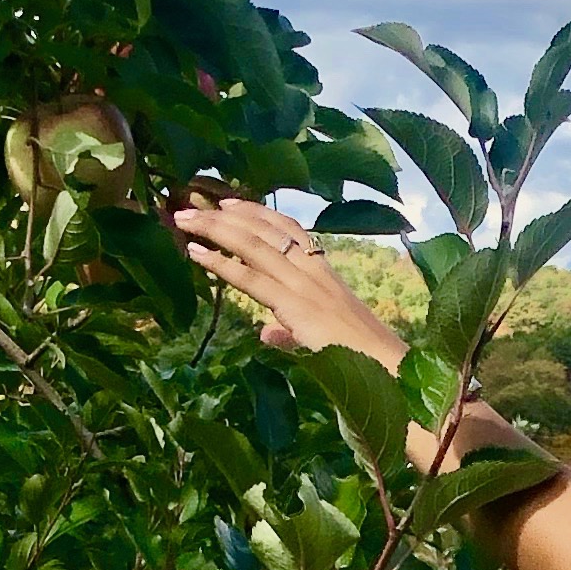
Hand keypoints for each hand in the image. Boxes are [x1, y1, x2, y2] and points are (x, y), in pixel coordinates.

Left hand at [168, 190, 403, 364]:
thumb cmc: (365, 356)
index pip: (290, 229)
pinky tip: (196, 252)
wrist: (385, 366)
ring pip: (252, 246)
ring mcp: (302, 285)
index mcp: (325, 273)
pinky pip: (249, 277)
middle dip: (226, 214)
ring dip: (214, 229)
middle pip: (265, 230)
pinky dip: (220, 262)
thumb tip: (268, 333)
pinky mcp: (292, 304)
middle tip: (193, 203)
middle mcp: (313, 271)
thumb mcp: (325, 337)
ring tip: (185, 218)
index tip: (231, 202)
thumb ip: (291, 332)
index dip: (259, 212)